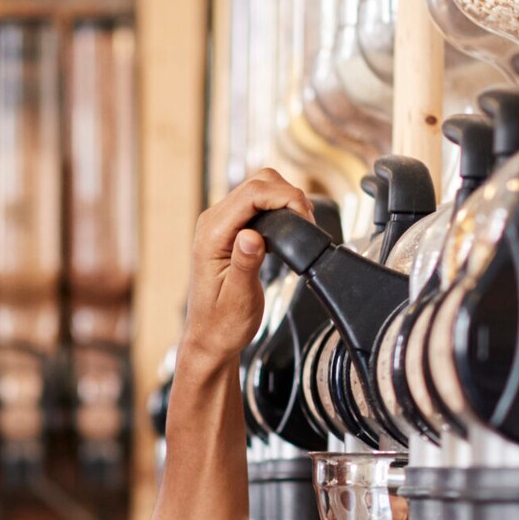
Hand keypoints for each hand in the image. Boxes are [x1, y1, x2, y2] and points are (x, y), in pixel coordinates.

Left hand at [183, 169, 316, 361]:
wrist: (212, 336)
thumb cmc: (223, 323)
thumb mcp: (238, 298)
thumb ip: (244, 265)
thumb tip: (251, 236)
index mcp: (211, 236)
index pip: (251, 195)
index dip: (284, 197)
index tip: (305, 218)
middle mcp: (213, 223)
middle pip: (257, 183)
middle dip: (289, 195)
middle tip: (307, 224)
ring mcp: (221, 223)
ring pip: (260, 189)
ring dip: (286, 200)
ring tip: (301, 227)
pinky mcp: (232, 229)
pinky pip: (259, 204)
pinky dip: (280, 208)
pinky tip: (290, 230)